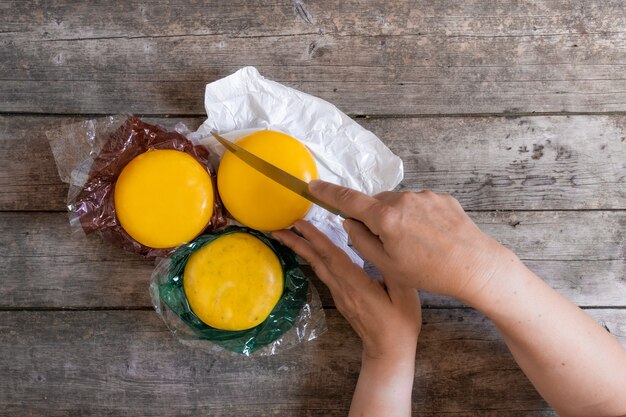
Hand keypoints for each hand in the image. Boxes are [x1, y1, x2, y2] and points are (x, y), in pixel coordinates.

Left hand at [272, 219, 420, 361]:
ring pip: (318, 267)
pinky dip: (313, 259)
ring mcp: (339, 294)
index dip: (315, 239)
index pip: (332, 257)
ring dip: (301, 250)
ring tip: (287, 235)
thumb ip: (388, 266)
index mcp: (357, 285)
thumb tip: (374, 241)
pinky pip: (324, 273)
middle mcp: (343, 289)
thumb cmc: (400, 322)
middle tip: (278, 226)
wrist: (389, 351)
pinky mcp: (341, 297)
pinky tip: (310, 251)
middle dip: (298, 242)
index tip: (299, 223)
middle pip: (317, 261)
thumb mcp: (404, 293)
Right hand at [308, 180, 515, 303]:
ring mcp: (424, 196)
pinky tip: (430, 237)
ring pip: (398, 204)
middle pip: (376, 203)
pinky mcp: (442, 197)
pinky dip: (417, 217)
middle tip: (388, 244)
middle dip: (375, 218)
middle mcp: (403, 200)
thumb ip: (362, 239)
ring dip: (397, 218)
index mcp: (386, 217)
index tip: (313, 185)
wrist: (475, 266)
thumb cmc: (429, 272)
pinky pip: (419, 204)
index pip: (348, 200)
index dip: (328, 193)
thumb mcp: (387, 264)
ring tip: (416, 244)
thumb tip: (349, 222)